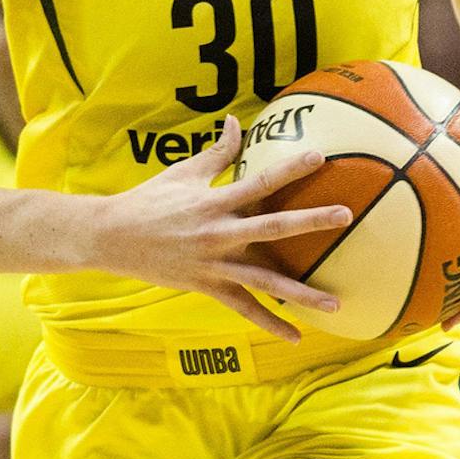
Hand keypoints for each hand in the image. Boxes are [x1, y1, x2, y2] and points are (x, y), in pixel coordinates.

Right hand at [91, 117, 351, 339]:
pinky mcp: (208, 287)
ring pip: (266, 281)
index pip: (260, 181)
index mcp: (215, 201)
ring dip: (303, 293)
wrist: (112, 237)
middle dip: (312, 221)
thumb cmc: (149, 200)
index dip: (290, 168)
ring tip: (336, 304)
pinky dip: (270, 323)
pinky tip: (295, 336)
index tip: (320, 157)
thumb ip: (218, 152)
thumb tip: (237, 122)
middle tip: (347, 216)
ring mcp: (215, 264)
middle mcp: (220, 233)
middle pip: (273, 227)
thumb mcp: (183, 172)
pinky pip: (244, 308)